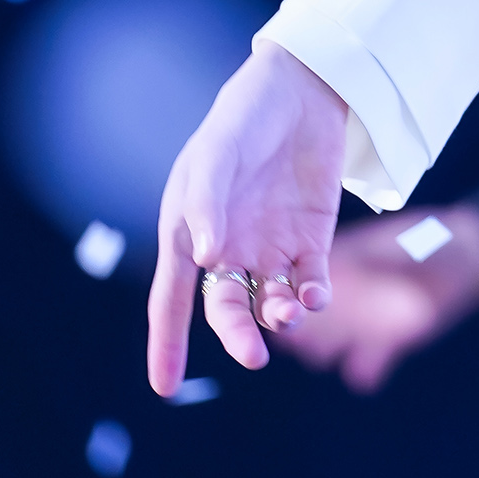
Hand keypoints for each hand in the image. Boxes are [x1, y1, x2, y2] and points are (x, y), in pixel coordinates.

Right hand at [148, 40, 348, 395]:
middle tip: (253, 356)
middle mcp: (229, 249)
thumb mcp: (215, 157)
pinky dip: (313, 296)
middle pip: (227, 309)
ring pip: (271, 302)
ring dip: (279, 316)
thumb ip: (207, 206)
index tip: (164, 388)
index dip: (168, 344)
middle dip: (237, 336)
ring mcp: (271, 246)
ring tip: (289, 310)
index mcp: (190, 233)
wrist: (300, 90)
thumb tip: (205, 260)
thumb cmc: (242, 121)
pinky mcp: (313, 238)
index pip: (172, 299)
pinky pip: (311, 282)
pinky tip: (314, 296)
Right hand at [273, 203, 478, 391]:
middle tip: (303, 337)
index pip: (293, 294)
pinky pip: (364, 370)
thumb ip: (356, 260)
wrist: (467, 254)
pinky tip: (370, 367)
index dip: (285, 305)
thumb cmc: (424, 237)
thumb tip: (321, 274)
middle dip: (300, 336)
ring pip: (325, 353)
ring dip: (327, 353)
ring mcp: (362, 326)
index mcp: (334, 272)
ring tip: (334, 348)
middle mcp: (341, 302)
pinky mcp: (388, 344)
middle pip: (302, 329)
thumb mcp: (386, 243)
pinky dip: (365, 371)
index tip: (284, 311)